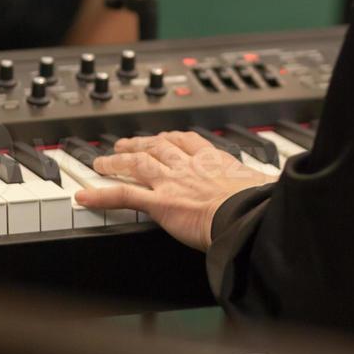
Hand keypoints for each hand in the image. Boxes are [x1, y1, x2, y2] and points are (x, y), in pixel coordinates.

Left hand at [74, 131, 274, 250]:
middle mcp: (188, 166)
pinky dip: (101, 195)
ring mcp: (170, 182)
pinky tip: (85, 197)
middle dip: (139, 144)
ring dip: (117, 162)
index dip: (172, 138)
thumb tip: (268, 190)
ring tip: (101, 161)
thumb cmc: (258, 204)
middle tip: (125, 143)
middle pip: (157, 147)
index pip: (188, 141)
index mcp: (213, 160)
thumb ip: (256, 185)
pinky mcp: (159, 203)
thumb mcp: (260, 185)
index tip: (165, 137)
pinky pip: (123, 196)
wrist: (247, 216)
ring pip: (137, 165)